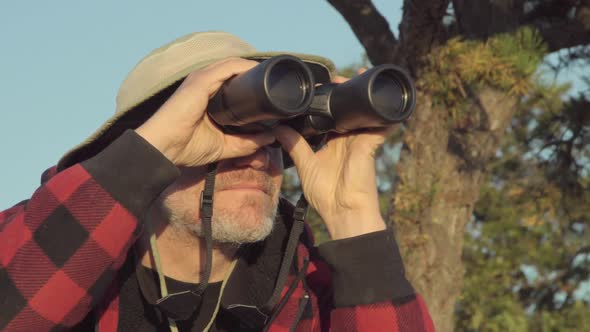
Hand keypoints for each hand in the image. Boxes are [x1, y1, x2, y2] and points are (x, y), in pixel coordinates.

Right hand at [136, 58, 275, 166]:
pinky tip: (260, 72)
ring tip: (275, 76)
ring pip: (235, 66)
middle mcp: (205, 83)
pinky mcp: (201, 80)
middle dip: (258, 75)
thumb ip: (246, 142)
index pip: (235, 82)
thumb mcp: (224, 146)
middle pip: (237, 71)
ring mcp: (202, 79)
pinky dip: (245, 68)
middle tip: (280, 84)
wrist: (162, 148)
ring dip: (256, 69)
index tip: (274, 92)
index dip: (254, 84)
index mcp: (209, 95)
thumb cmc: (185, 146)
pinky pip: (228, 67)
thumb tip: (270, 138)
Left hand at [274, 71, 392, 239]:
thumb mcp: (306, 165)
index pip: (332, 116)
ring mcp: (361, 141)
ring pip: (363, 111)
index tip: (318, 87)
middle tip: (335, 75)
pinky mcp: (369, 145)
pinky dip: (383, 113)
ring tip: (357, 73)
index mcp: (334, 142)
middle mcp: (349, 139)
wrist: (344, 213)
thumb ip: (294, 146)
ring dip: (361, 93)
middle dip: (344, 91)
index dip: (327, 101)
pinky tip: (379, 95)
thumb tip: (278, 128)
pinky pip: (381, 125)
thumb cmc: (327, 195)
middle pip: (348, 109)